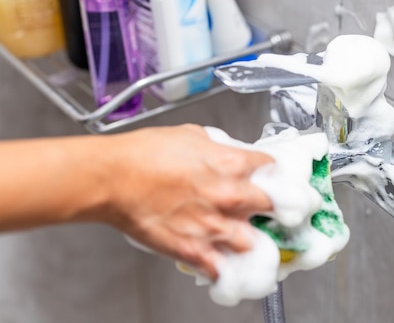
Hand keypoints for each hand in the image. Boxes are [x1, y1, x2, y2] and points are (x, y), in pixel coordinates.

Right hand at [105, 124, 273, 279]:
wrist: (111, 177)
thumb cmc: (143, 153)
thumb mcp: (191, 135)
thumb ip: (218, 148)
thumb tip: (226, 154)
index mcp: (231, 163)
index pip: (272, 169)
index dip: (272, 172)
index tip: (270, 177)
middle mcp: (230, 196)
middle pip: (273, 206)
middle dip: (270, 206)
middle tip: (264, 208)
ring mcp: (214, 226)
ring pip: (253, 241)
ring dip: (248, 238)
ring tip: (239, 234)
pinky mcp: (194, 250)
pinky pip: (221, 267)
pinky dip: (222, 265)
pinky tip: (219, 258)